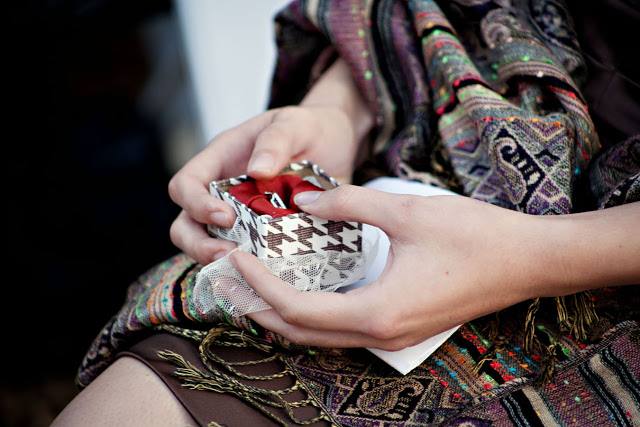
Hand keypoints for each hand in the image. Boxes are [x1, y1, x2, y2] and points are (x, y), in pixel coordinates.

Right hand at [168, 105, 360, 264]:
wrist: (336, 146)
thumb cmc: (308, 129)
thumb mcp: (295, 125)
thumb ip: (276, 141)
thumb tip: (257, 170)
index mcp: (220, 161)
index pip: (185, 184)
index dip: (196, 204)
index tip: (226, 216)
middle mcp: (222, 193)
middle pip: (186, 225)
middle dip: (199, 245)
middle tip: (228, 255)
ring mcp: (240, 218)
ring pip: (210, 247)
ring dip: (222, 262)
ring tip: (249, 270)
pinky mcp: (262, 238)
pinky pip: (246, 259)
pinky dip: (252, 269)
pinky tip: (271, 276)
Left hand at [231, 185, 541, 350]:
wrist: (528, 261)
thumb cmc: (474, 236)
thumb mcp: (407, 211)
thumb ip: (349, 203)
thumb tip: (304, 197)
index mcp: (378, 312)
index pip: (297, 310)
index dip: (260, 286)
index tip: (235, 259)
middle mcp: (380, 335)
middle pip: (301, 333)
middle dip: (259, 307)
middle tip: (228, 278)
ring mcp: (392, 336)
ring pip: (319, 336)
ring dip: (282, 312)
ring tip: (253, 284)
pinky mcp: (400, 326)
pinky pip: (341, 328)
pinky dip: (311, 312)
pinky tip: (301, 287)